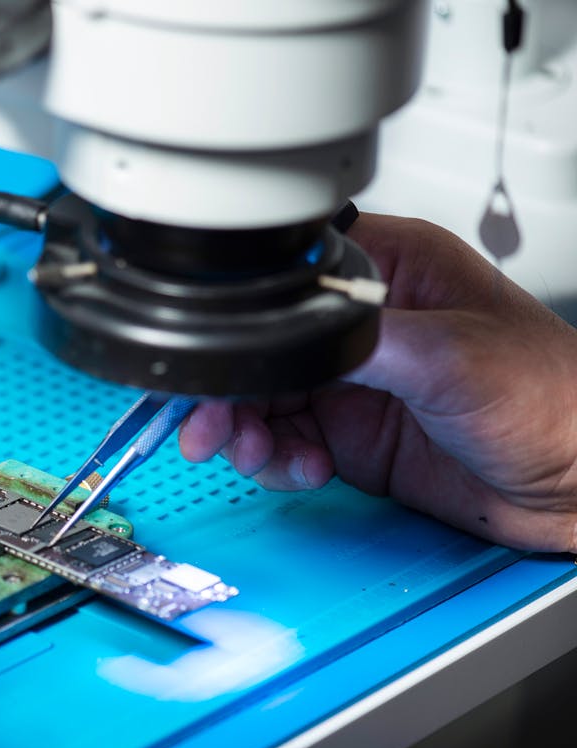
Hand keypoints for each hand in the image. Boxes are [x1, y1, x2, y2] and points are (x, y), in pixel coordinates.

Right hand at [179, 213, 576, 552]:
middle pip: (258, 349)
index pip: (284, 283)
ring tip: (252, 454)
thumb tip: (290, 332)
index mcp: (389, 271)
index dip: (238, 323)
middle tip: (209, 426)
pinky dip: (278, 463)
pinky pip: (284, 444)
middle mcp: (363, 326)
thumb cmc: (555, 400)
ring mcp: (353, 383)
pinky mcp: (351, 435)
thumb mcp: (452, 357)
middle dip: (228, 392)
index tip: (210, 363)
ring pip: (260, 401)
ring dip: (244, 433)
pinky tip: (302, 470)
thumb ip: (364, 339)